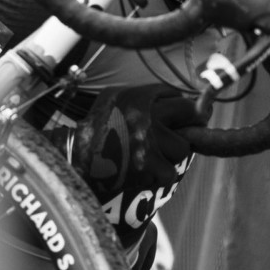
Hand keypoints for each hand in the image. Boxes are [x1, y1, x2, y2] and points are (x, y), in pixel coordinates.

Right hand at [70, 84, 206, 245]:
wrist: (77, 158)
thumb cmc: (97, 127)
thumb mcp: (115, 96)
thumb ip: (144, 93)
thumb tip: (177, 96)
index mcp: (139, 97)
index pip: (178, 96)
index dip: (180, 108)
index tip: (179, 116)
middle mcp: (148, 117)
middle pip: (191, 115)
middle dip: (186, 124)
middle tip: (175, 134)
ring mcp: (150, 143)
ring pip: (182, 148)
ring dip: (170, 154)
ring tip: (149, 155)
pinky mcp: (149, 167)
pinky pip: (169, 172)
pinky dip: (158, 175)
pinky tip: (143, 171)